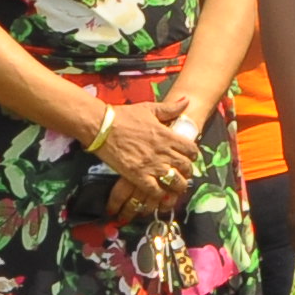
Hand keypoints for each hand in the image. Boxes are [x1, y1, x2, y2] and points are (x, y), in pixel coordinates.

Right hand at [85, 102, 189, 219]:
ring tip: (176, 186)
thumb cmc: (124, 116)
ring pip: (175, 181)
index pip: (191, 149)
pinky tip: (160, 193)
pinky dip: (160, 194)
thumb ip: (170, 108)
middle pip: (186, 167)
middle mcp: (163, 151)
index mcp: (167, 135)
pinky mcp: (138, 176)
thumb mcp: (149, 108)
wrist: (102, 126)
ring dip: (178, 185)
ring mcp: (151, 165)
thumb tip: (187, 100)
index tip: (189, 157)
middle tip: (183, 173)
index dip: (192, 155)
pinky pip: (156, 191)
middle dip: (187, 171)